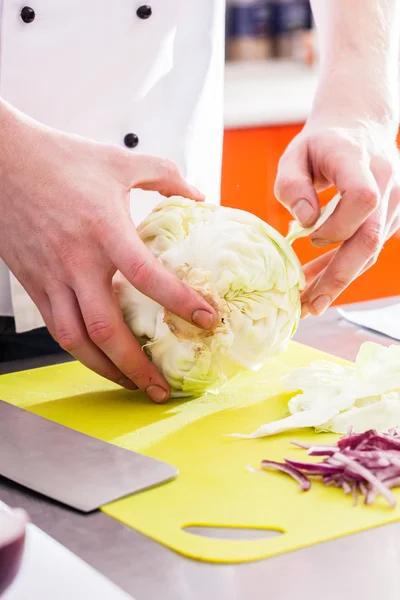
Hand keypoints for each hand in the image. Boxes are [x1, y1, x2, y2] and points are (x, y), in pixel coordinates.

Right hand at [0, 101, 216, 401]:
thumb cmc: (60, 158)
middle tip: (163, 387)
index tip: (207, 319)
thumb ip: (164, 176)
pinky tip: (101, 357)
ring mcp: (51, 277)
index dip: (180, 301)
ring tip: (133, 385)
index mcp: (104, 229)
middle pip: (107, 329)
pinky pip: (58, 328)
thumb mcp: (120, 161)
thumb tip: (200, 196)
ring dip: (107, 370)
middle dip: (138, 366)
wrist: (1, 160)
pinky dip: (81, 351)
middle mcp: (76, 261)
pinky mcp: (34, 284)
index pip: (147, 276)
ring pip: (77, 340)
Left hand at [275, 117, 399, 316]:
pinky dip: (343, 266)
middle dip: (338, 276)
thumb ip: (292, 185)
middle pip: (371, 238)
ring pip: (371, 250)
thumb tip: (304, 224)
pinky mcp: (391, 216)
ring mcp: (395, 201)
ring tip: (308, 301)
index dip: (337, 226)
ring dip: (338, 278)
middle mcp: (386, 182)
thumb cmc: (321, 143)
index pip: (362, 198)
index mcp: (359, 161)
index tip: (309, 237)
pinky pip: (368, 247)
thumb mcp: (294, 154)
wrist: (359, 126)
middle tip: (309, 306)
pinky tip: (317, 279)